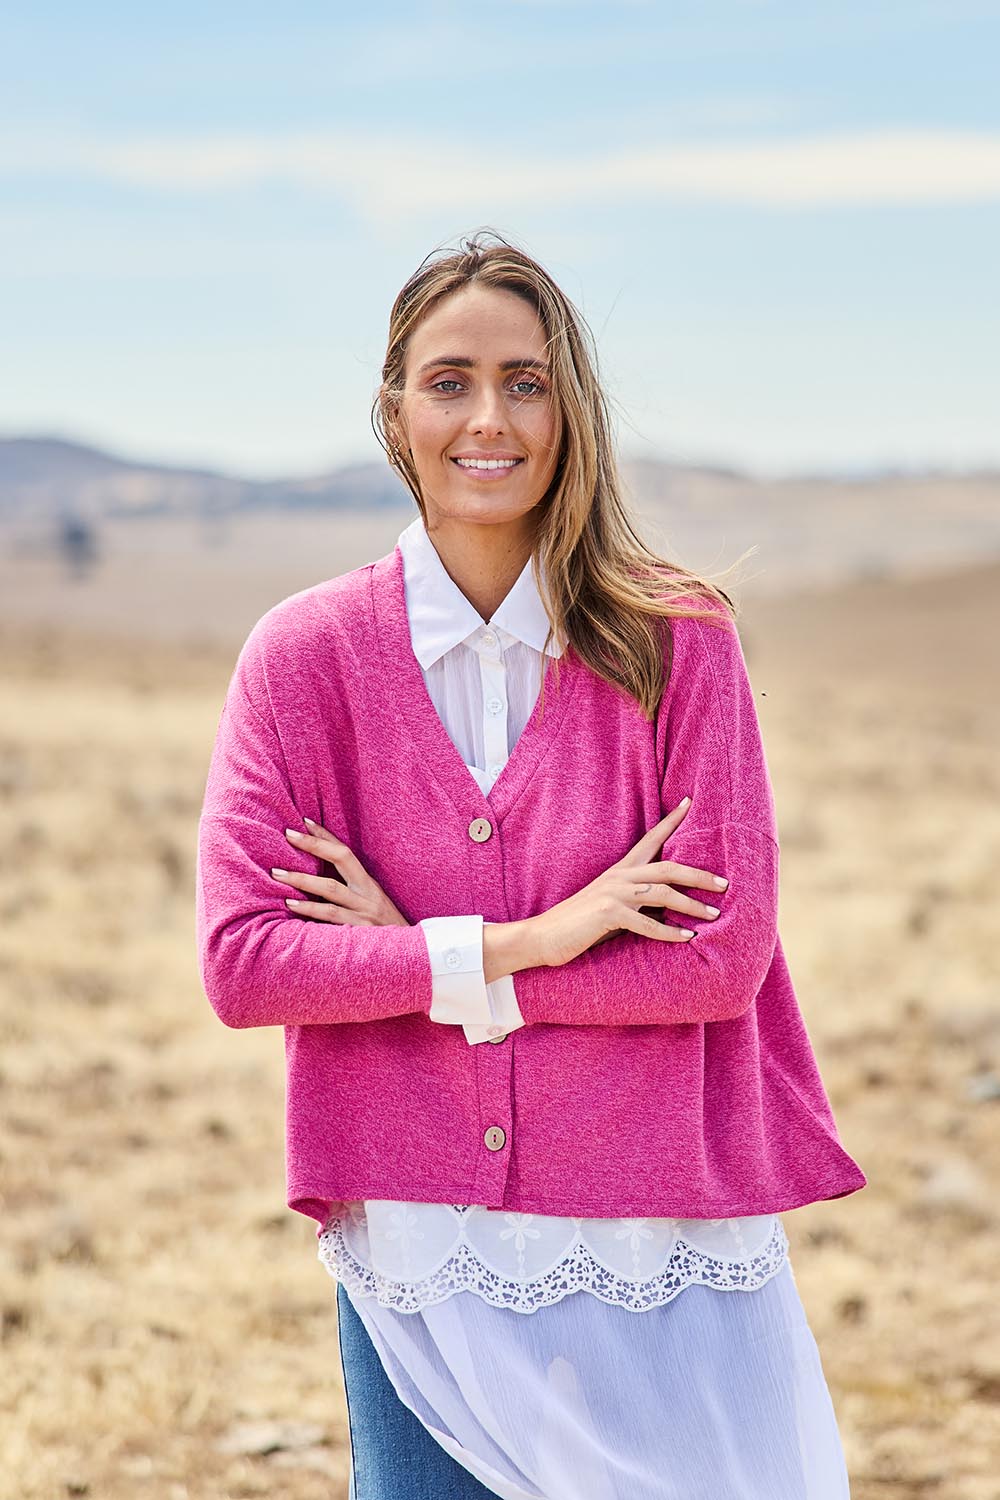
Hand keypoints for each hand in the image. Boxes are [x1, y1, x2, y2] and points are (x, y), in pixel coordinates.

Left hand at [271, 817, 408, 926]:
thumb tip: (314, 882)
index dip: (326, 835)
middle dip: (313, 845)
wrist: (408, 956)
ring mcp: (364, 911)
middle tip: (288, 835)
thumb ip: (349, 893)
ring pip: (331, 889)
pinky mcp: (359, 930)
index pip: (345, 852)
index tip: (304, 822)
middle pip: (341, 859)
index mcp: (369, 884)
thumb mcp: (371, 906)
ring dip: (302, 879)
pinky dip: (309, 910)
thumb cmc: (383, 931)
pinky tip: (291, 905)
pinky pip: (331, 917)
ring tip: (278, 873)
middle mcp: (368, 893)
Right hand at [532, 796, 729, 968]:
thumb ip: (638, 901)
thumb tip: (669, 907)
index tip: (690, 802)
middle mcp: (619, 876)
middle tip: (725, 884)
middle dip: (699, 875)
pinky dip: (669, 932)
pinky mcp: (608, 914)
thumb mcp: (613, 905)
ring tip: (713, 914)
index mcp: (620, 870)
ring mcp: (613, 893)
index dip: (671, 821)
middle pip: (668, 867)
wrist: (543, 935)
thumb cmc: (580, 923)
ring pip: (662, 894)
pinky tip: (686, 938)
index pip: (650, 839)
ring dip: (691, 905)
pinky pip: (646, 923)